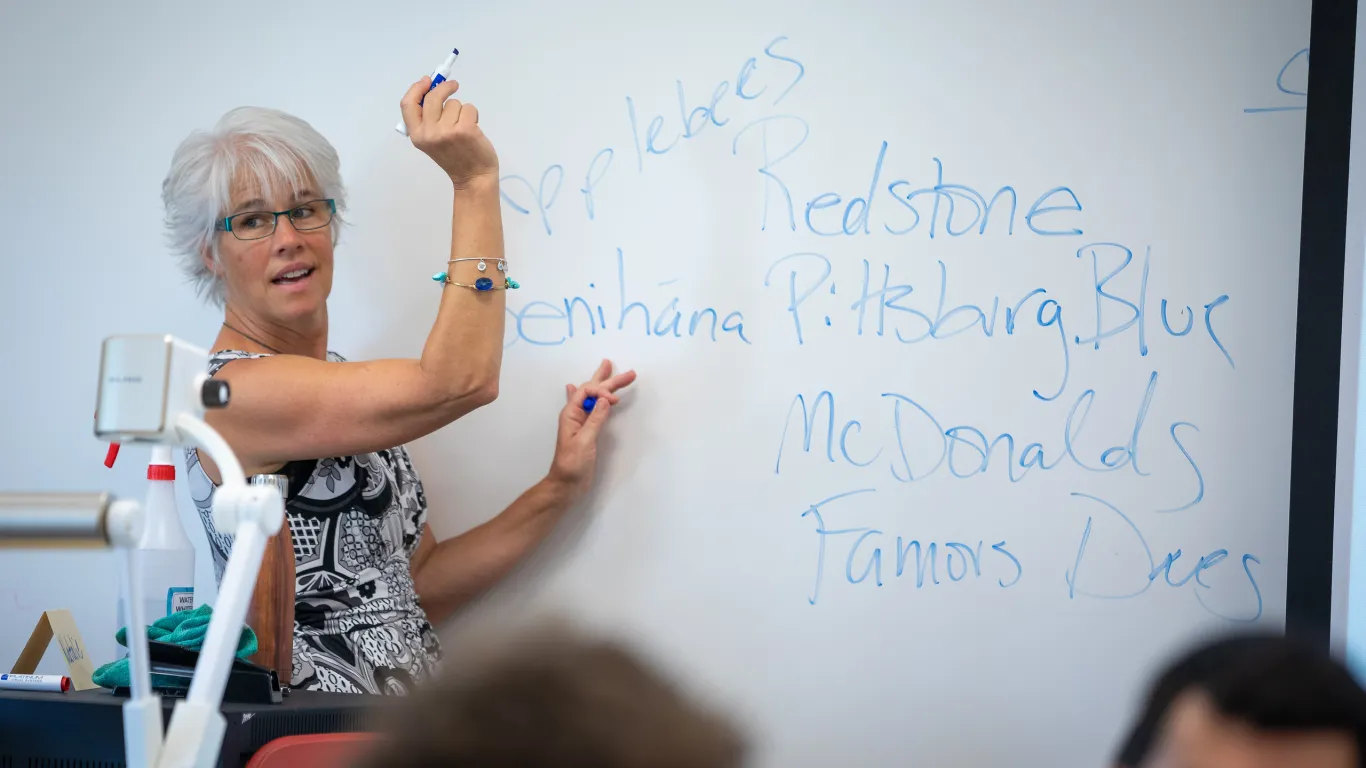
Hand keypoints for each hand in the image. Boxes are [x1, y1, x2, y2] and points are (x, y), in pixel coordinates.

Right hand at [399, 76, 498, 189]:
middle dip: (443, 87)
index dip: (417, 88)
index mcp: (417, 136)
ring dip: (461, 110)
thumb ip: (428, 119)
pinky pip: (469, 108)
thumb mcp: (432, 140)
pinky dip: (473, 115)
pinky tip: (473, 129)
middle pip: (432, 97)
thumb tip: (430, 88)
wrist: (473, 177)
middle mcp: (429, 133)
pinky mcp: (466, 130)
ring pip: (454, 103)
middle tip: (454, 85)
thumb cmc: (454, 157)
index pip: (408, 104)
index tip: (427, 80)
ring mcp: (447, 131)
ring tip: (463, 126)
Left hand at [546, 360, 637, 500]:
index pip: (587, 392)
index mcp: (571, 414)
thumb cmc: (572, 464)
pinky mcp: (588, 431)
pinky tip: (591, 392)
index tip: (615, 401)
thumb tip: (605, 399)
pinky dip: (597, 398)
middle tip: (630, 373)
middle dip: (609, 381)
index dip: (602, 391)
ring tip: (613, 371)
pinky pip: (593, 408)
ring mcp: (582, 422)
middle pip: (593, 391)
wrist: (567, 485)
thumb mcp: (584, 441)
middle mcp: (576, 415)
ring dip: (606, 386)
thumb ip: (595, 420)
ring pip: (595, 398)